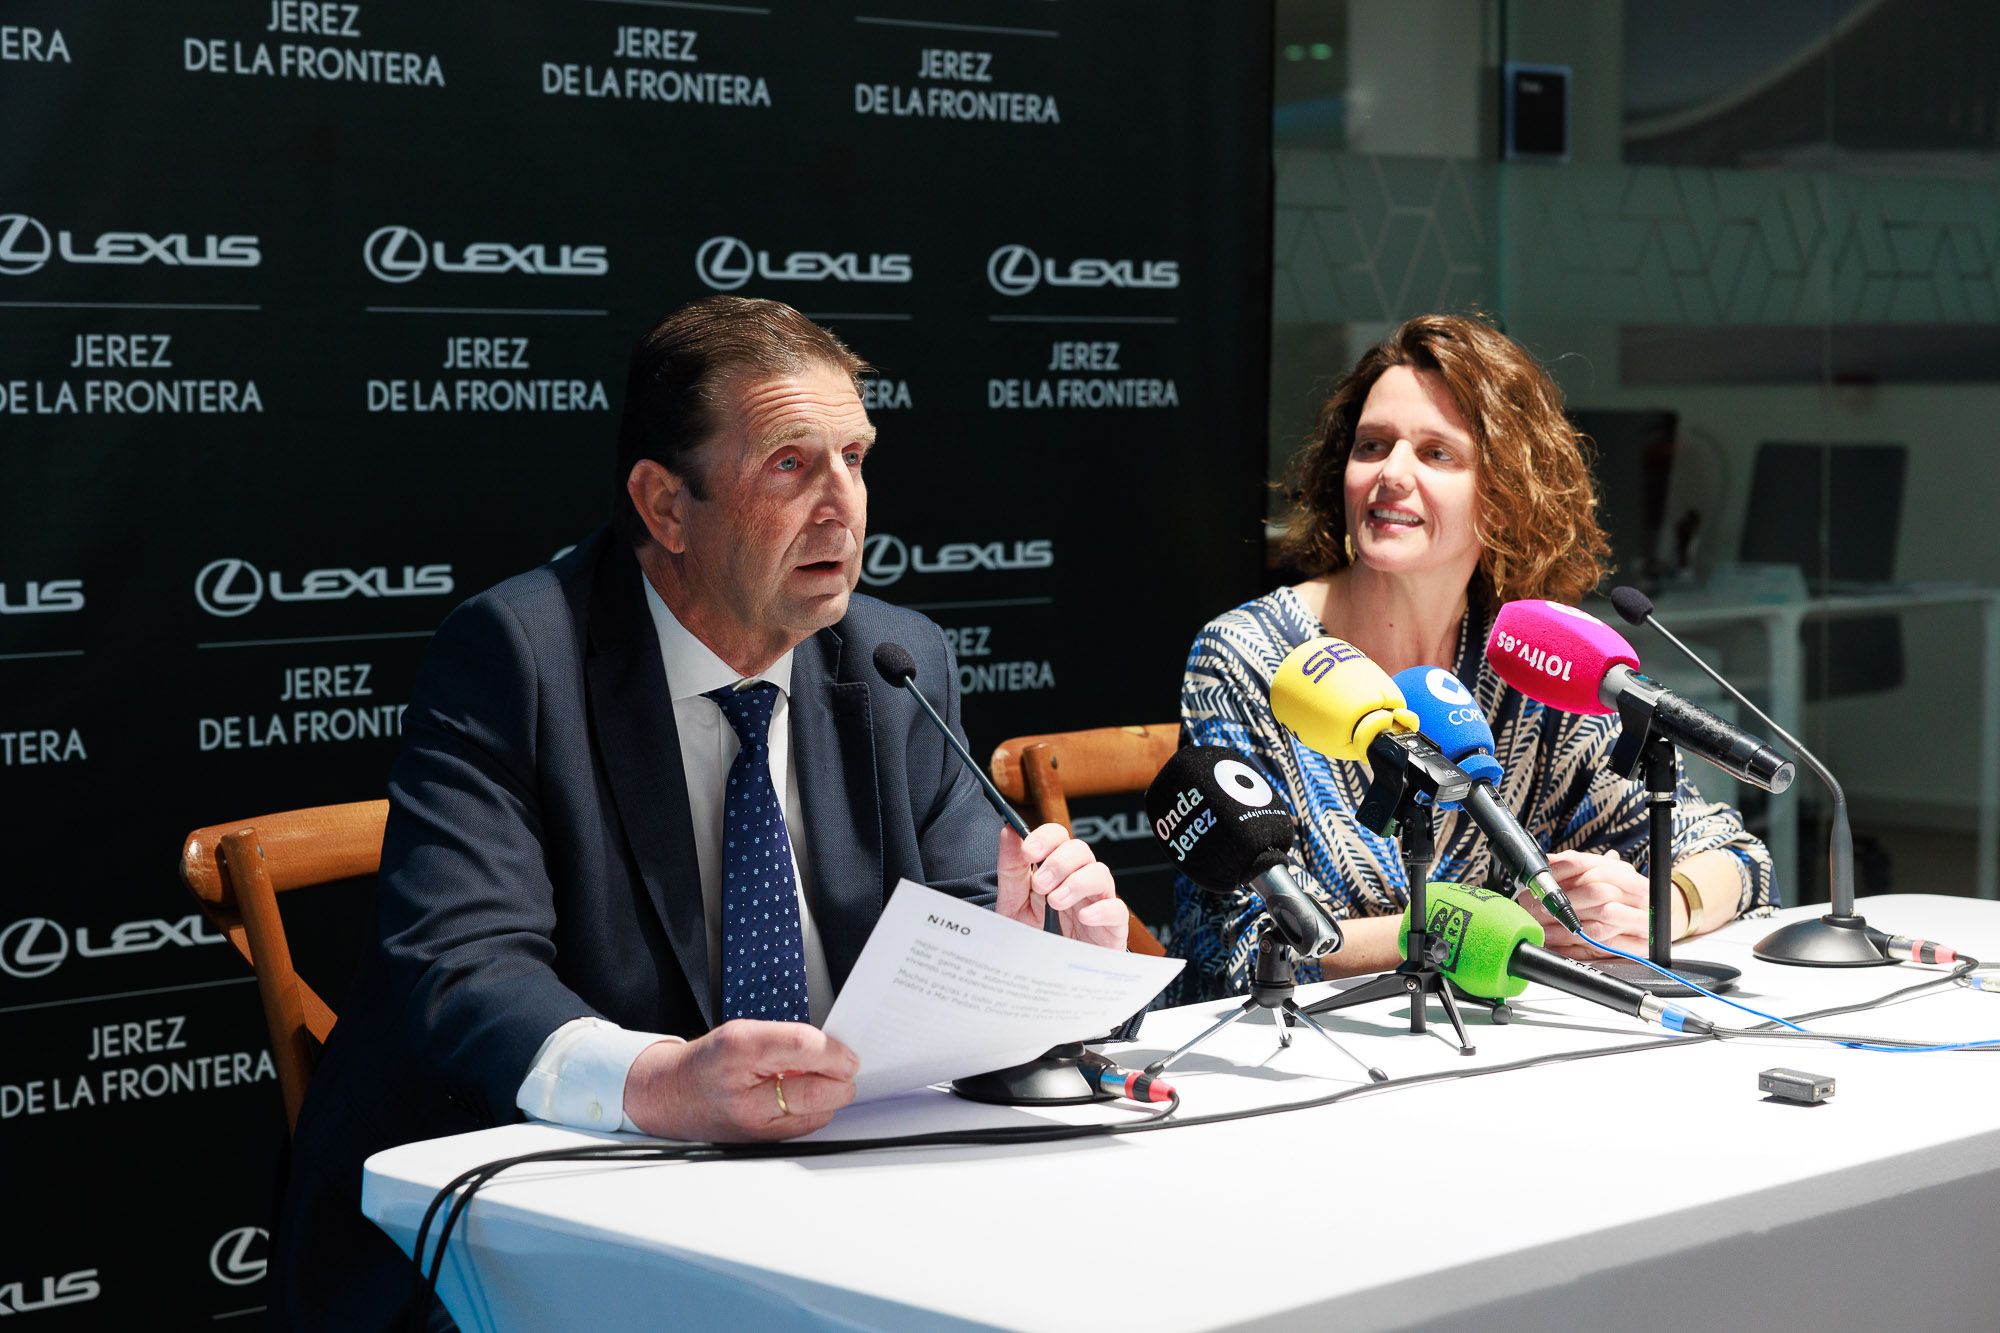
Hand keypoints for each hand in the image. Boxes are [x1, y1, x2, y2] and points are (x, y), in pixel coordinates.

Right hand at [621, 1020, 857, 1141]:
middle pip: (817, 1091)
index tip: (848, 1054)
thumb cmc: (708, 1061)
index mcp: (740, 1049)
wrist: (669, 1096)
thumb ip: (788, 1040)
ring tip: (819, 1081)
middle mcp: (745, 1091)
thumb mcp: (743, 1032)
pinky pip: (804, 1129)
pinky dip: (813, 1112)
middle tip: (846, 1069)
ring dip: (829, 1098)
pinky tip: (801, 1099)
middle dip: (841, 1080)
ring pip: (817, 1115)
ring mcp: (752, 1124)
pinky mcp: (759, 1144)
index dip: (834, 1052)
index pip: (803, 1048)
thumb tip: (834, 1052)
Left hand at [996, 822, 1126, 949]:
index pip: (1058, 837)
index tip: (1029, 850)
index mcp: (1054, 872)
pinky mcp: (1111, 929)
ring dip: (1077, 882)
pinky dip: (1101, 909)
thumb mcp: (1013, 906)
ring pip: (1101, 873)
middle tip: (1040, 885)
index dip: (1046, 837)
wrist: (1045, 984)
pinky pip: (1117, 909)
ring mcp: (1097, 904)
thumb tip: (1008, 831)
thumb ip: (1011, 870)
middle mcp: (1078, 882)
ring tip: (1055, 901)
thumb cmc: (1034, 941)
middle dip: (1059, 861)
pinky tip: (1082, 917)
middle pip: (1081, 849)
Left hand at [1524, 849, 1671, 959]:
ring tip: (1544, 929)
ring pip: (1600, 922)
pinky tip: (1561, 945)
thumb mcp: (1606, 874)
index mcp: (1625, 873)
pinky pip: (1605, 947)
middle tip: (1538, 907)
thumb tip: (1548, 860)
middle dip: (1562, 901)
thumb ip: (1578, 866)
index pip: (1591, 866)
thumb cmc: (1628, 894)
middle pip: (1596, 893)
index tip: (1540, 880)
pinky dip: (1579, 947)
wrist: (1668, 916)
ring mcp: (1641, 920)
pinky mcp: (1640, 945)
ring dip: (1567, 927)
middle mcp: (1637, 894)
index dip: (1562, 871)